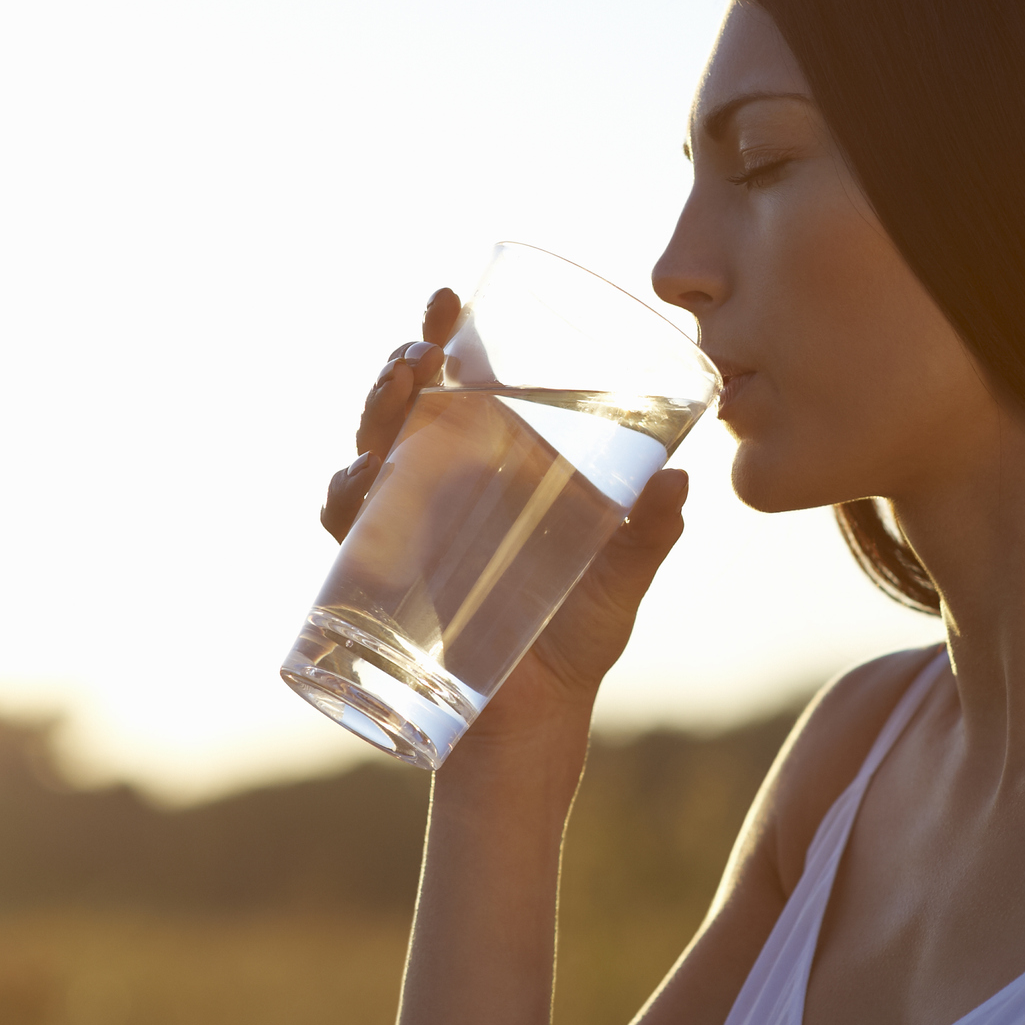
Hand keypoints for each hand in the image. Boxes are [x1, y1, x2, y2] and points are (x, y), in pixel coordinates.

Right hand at [320, 289, 690, 739]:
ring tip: (401, 390)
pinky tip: (357, 483)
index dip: (444, 337)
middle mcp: (439, 488)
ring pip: (369, 453)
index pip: (460, 386)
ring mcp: (405, 530)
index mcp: (492, 468)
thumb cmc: (575, 639)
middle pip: (404, 408)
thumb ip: (648, 534)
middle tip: (423, 347)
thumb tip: (679, 481)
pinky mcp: (380, 579)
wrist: (534, 726)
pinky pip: (346, 529)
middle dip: (401, 367)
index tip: (447, 298)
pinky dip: (345, 499)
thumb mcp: (621, 580)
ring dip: (374, 414)